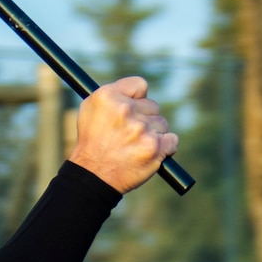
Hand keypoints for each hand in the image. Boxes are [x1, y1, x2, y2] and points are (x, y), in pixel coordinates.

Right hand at [67, 76, 178, 193]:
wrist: (93, 177)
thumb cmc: (91, 143)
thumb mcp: (90, 110)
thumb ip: (113, 94)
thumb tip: (136, 91)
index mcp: (108, 97)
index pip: (139, 85)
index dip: (138, 98)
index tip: (134, 109)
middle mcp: (124, 109)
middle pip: (153, 106)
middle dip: (144, 119)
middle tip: (129, 135)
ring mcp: (141, 128)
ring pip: (161, 124)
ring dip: (153, 135)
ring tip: (134, 147)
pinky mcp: (154, 147)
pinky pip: (171, 140)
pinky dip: (164, 147)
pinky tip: (147, 153)